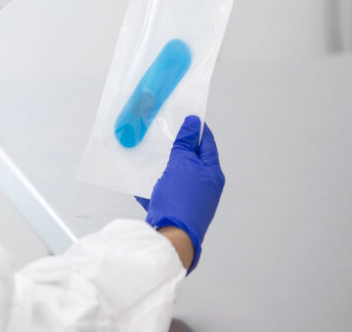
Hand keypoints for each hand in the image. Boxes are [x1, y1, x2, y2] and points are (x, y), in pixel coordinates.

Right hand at [135, 116, 223, 272]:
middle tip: (162, 131)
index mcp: (212, 173)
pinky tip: (140, 179)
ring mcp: (190, 199)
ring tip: (148, 153)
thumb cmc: (180, 198)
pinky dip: (153, 184)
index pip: (207, 143)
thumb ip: (186, 143)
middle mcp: (205, 186)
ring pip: (175, 175)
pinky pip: (164, 191)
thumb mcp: (182, 164)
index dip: (196, 128)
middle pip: (191, 159)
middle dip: (176, 146)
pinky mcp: (175, 209)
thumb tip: (194, 123)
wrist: (171, 237)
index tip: (184, 114)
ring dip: (162, 165)